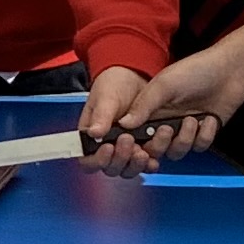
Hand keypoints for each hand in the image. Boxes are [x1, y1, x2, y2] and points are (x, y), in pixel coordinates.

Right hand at [79, 62, 167, 177]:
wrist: (138, 74)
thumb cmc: (114, 84)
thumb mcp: (106, 97)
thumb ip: (101, 115)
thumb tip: (94, 133)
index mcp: (92, 136)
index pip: (88, 160)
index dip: (98, 160)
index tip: (109, 147)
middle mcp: (108, 146)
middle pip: (111, 168)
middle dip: (120, 159)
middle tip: (128, 140)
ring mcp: (127, 148)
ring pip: (129, 169)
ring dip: (136, 163)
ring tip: (144, 149)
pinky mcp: (145, 146)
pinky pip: (147, 163)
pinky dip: (152, 162)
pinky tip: (155, 153)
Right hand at [93, 51, 242, 175]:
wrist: (230, 71)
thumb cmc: (195, 72)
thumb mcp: (164, 85)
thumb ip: (143, 106)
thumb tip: (123, 124)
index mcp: (148, 109)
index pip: (131, 135)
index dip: (130, 144)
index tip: (134, 143)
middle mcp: (162, 122)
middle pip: (152, 149)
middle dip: (159, 144)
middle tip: (167, 129)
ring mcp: (182, 130)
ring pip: (175, 152)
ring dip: (185, 138)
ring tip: (192, 119)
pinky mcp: (201, 134)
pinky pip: (198, 147)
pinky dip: (204, 135)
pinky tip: (208, 118)